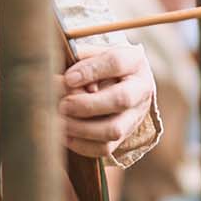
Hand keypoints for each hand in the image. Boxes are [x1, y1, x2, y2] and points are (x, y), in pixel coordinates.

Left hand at [58, 42, 156, 159]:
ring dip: (82, 128)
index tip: (68, 78)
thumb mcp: (95, 52)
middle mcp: (140, 89)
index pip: (116, 62)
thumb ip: (80, 57)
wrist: (122, 81)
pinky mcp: (125, 136)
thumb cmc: (102, 64)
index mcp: (134, 61)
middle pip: (121, 100)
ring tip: (60, 121)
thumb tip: (65, 78)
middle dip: (87, 105)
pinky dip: (82, 145)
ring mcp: (135, 116)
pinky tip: (65, 135)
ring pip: (114, 130)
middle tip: (62, 105)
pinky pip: (105, 148)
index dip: (91, 71)